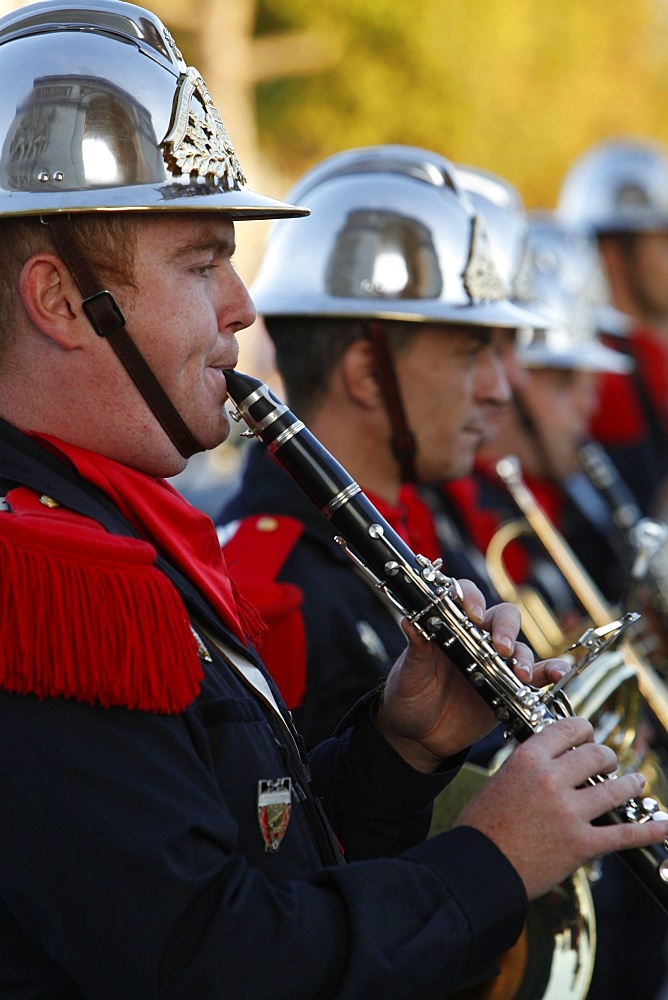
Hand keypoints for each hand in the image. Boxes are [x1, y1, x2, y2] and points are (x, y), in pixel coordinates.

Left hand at [375, 579, 568, 770]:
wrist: (420, 735)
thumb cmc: (410, 696)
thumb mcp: (408, 673)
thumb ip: (415, 649)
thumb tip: (408, 620)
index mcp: (450, 627)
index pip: (467, 597)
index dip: (472, 598)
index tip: (472, 614)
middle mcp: (478, 638)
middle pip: (503, 618)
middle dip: (506, 629)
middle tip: (500, 649)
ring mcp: (496, 663)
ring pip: (520, 648)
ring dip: (524, 658)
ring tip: (520, 675)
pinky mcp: (510, 687)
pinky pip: (537, 675)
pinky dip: (551, 672)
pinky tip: (559, 674)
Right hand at [455, 716, 667, 899]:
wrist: (480, 867)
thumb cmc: (483, 826)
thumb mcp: (500, 779)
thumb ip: (529, 766)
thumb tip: (553, 758)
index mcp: (528, 758)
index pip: (569, 729)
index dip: (585, 730)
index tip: (589, 736)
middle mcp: (551, 779)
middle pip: (596, 755)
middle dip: (608, 757)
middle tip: (610, 763)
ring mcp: (569, 811)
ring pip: (615, 789)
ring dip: (631, 783)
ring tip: (637, 782)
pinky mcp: (581, 843)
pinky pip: (625, 833)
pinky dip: (650, 830)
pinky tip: (664, 825)